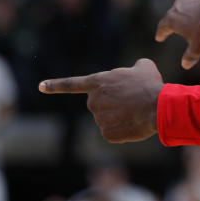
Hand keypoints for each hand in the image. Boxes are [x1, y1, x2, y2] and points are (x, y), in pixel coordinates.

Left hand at [39, 59, 162, 142]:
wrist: (158, 107)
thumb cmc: (151, 84)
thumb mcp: (143, 66)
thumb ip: (132, 68)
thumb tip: (135, 71)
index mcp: (98, 82)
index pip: (71, 84)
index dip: (55, 85)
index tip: (41, 86)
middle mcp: (93, 100)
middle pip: (98, 103)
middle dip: (111, 103)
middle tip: (131, 100)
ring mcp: (98, 118)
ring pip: (106, 118)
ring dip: (118, 115)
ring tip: (136, 110)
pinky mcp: (106, 133)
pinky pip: (112, 131)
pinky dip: (122, 129)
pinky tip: (133, 122)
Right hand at [155, 0, 199, 68]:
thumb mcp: (198, 48)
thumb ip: (190, 57)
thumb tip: (185, 64)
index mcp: (172, 19)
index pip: (162, 27)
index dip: (161, 34)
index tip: (159, 38)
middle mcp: (179, 7)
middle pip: (179, 21)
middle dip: (185, 32)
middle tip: (184, 37)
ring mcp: (192, 0)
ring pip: (197, 18)